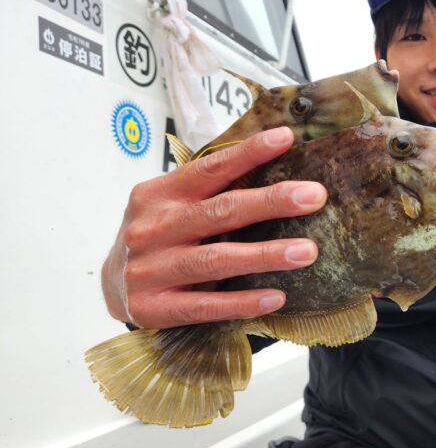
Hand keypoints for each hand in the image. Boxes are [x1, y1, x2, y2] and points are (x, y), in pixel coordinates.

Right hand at [101, 127, 327, 328]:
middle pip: (220, 212)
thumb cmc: (157, 236)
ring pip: (217, 260)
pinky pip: (206, 306)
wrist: (109, 285)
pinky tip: (276, 297)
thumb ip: (209, 192)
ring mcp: (151, 270)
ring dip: (266, 255)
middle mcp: (154, 228)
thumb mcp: (171, 204)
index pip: (209, 169)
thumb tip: (275, 170)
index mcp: (160, 194)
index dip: (248, 153)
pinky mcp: (154, 308)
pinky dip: (243, 302)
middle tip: (315, 196)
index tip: (285, 138)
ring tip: (308, 251)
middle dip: (271, 202)